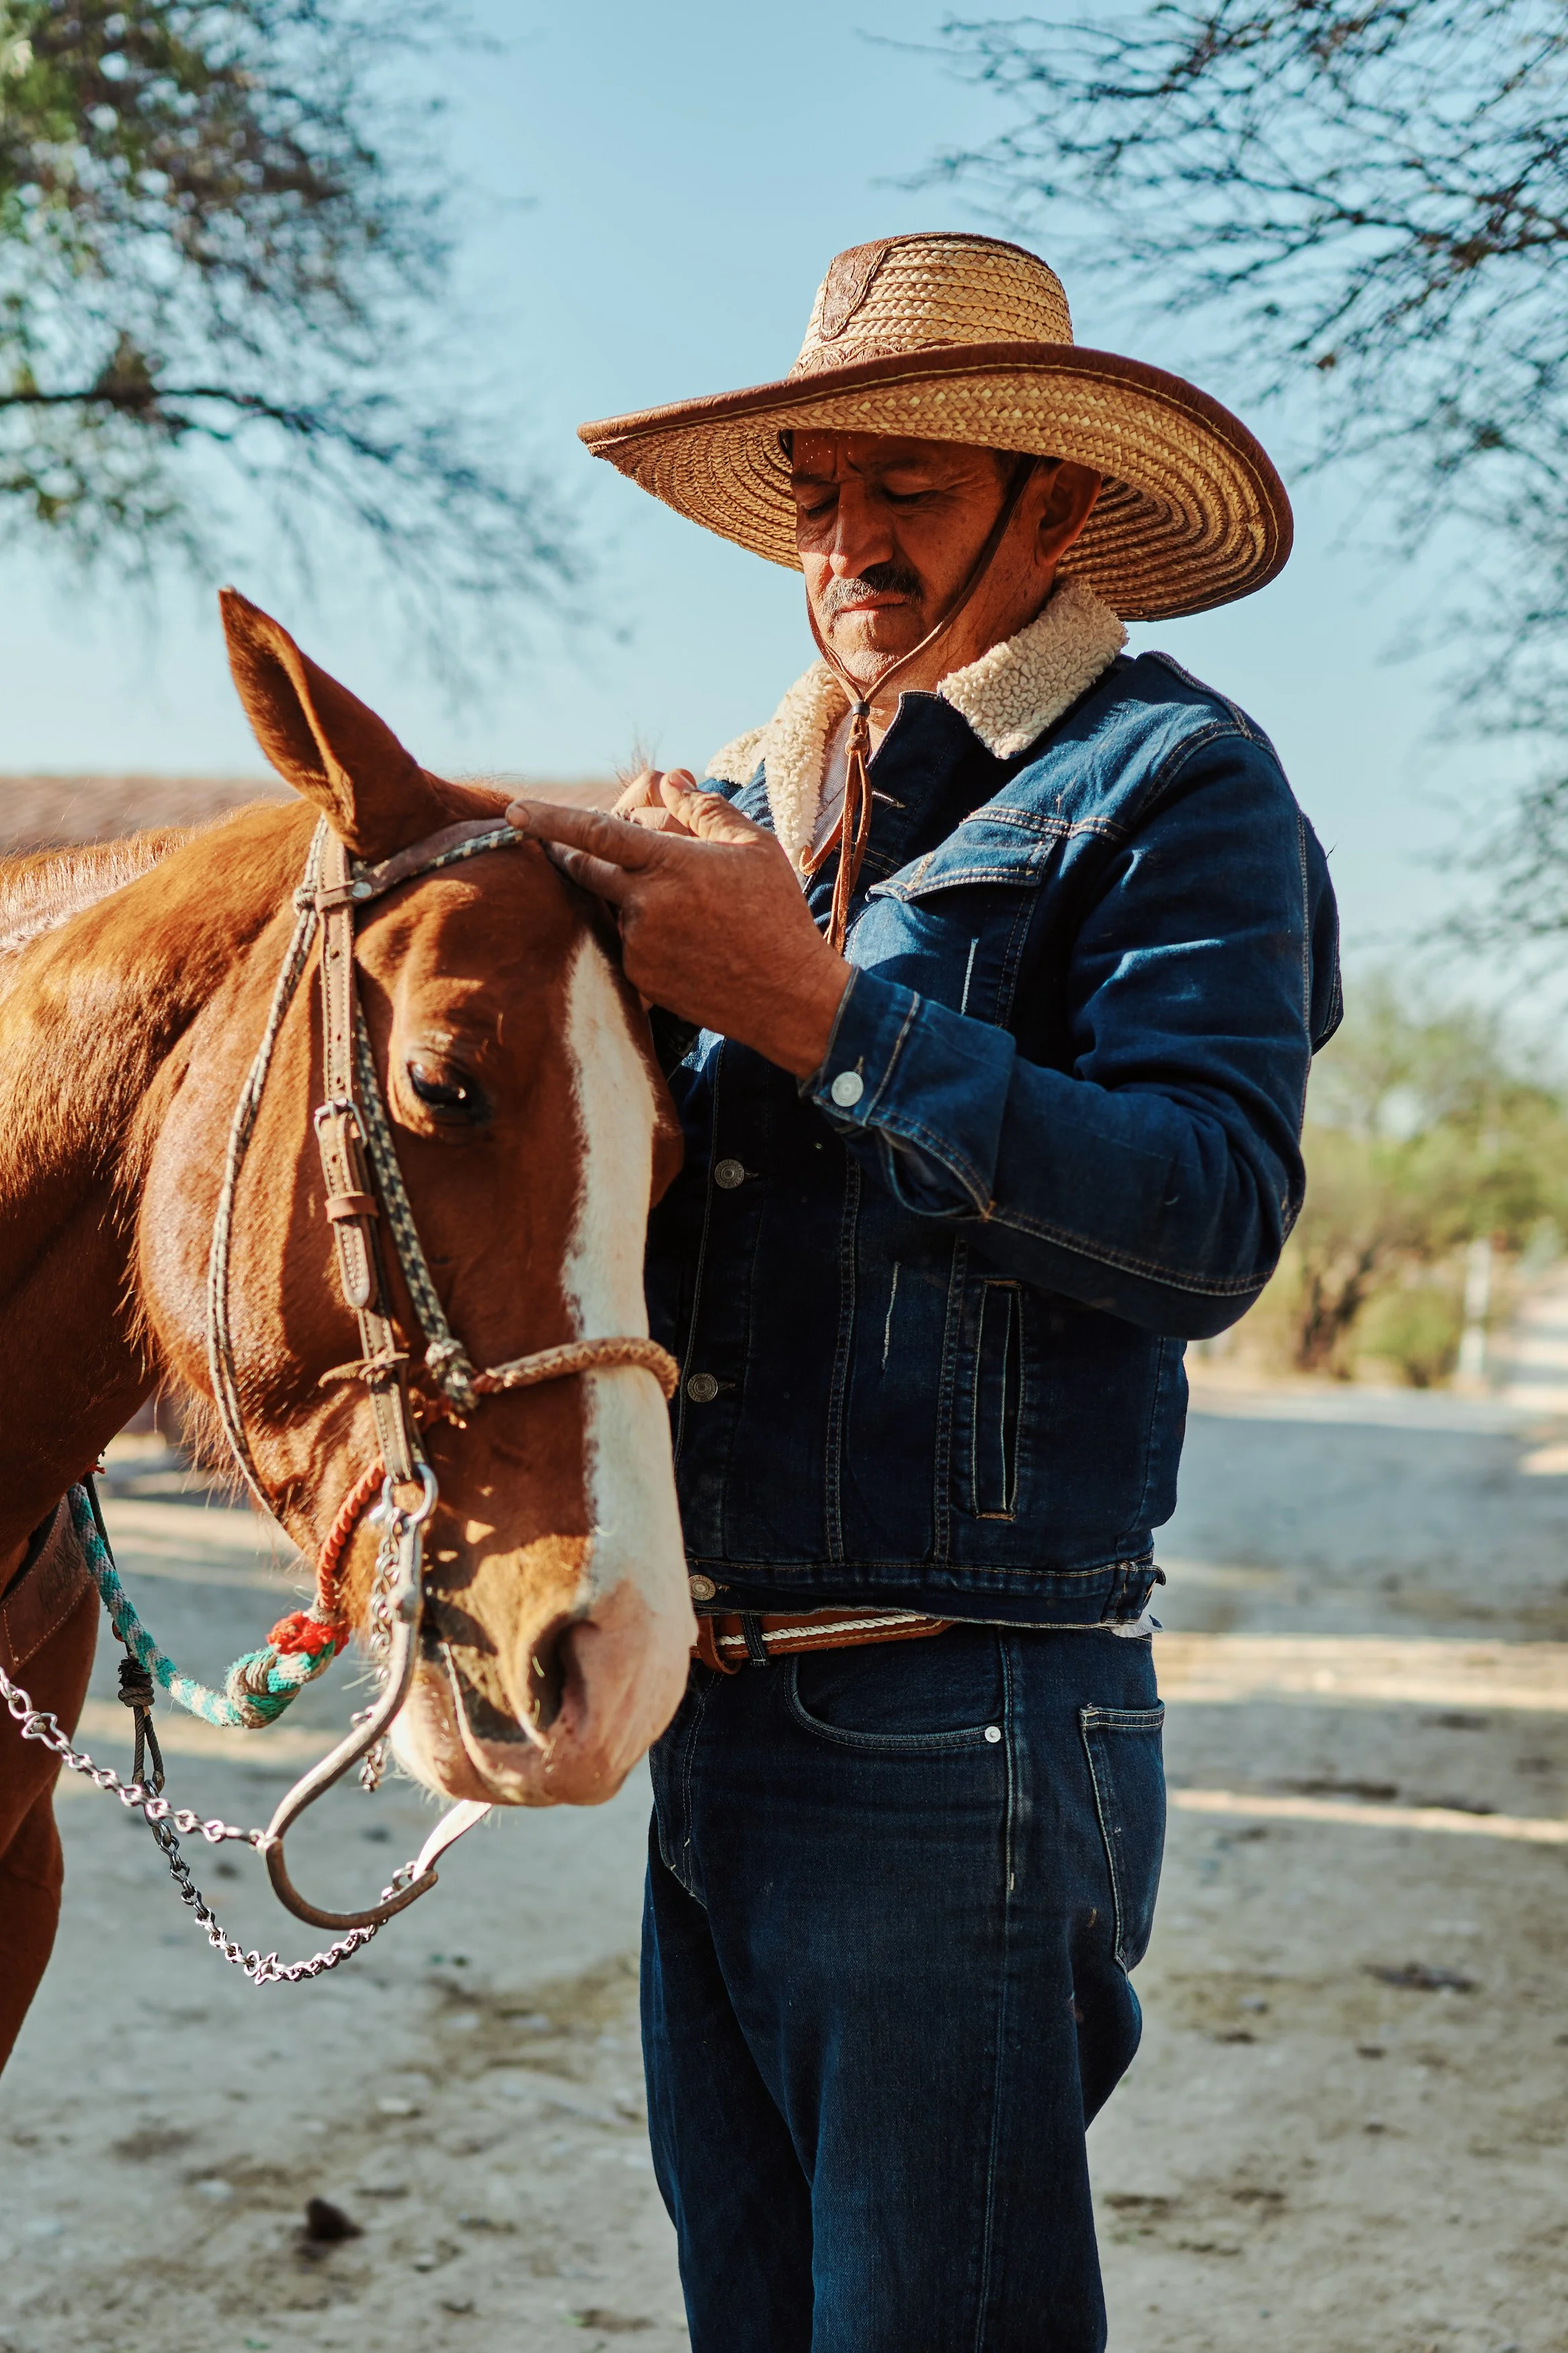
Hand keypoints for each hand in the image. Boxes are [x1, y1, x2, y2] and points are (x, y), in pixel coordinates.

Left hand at [507, 772, 850, 1079]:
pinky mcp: (641, 980)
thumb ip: (704, 808)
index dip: (550, 819)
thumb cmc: (777, 914)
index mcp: (670, 864)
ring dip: (629, 898)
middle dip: (575, 855)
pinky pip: (628, 944)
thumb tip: (669, 778)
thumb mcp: (753, 848)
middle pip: (587, 870)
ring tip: (686, 910)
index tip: (515, 812)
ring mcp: (639, 946)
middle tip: (578, 847)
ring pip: (614, 908)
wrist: (789, 997)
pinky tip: (688, 942)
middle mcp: (645, 905)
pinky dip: (645, 932)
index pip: (595, 832)